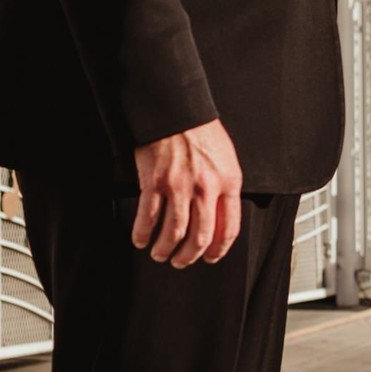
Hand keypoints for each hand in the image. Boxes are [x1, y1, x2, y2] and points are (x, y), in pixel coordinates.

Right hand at [132, 119, 242, 267]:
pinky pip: (148, 218)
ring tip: (160, 254)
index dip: (219, 250)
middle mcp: (206, 188)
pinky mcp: (155, 183)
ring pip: (174, 233)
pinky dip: (142, 234)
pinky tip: (140, 239)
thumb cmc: (199, 130)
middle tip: (181, 261)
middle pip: (200, 237)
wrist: (174, 110)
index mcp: (228, 182)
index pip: (229, 228)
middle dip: (189, 256)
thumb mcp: (225, 158)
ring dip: (165, 250)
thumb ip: (224, 187)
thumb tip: (221, 215)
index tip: (210, 257)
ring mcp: (179, 187)